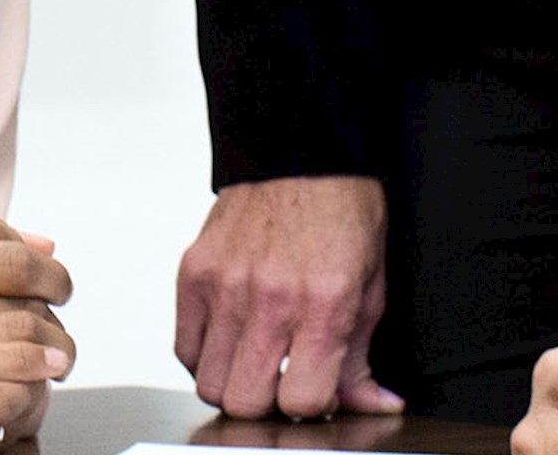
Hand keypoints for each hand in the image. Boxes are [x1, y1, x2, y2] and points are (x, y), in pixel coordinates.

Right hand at [175, 175, 401, 418]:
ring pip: (209, 383)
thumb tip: (373, 405)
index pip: (303, 400)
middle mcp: (271, 298)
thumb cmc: (343, 212)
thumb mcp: (371, 286)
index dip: (313, 405)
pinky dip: (205, 356)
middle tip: (281, 381)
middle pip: (247, 402)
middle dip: (268, 404)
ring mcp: (225, 286)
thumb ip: (362, 356)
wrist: (300, 151)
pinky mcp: (193, 274)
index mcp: (324, 303)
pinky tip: (231, 340)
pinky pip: (184, 349)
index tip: (316, 389)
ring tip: (255, 361)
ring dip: (234, 383)